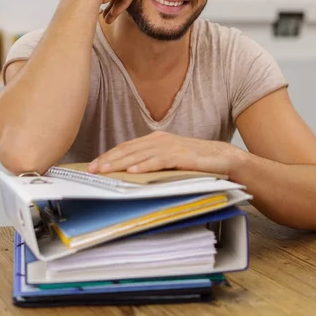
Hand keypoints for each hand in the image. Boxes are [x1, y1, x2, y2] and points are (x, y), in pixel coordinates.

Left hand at [87, 131, 243, 177]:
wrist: (224, 159)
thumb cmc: (196, 162)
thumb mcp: (170, 161)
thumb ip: (152, 162)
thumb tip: (129, 175)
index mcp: (155, 140)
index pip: (126, 147)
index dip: (109, 156)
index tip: (93, 166)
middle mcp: (160, 140)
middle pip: (129, 150)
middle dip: (108, 160)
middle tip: (92, 170)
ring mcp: (171, 146)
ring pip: (139, 155)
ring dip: (120, 163)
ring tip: (105, 171)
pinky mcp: (181, 155)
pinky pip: (159, 161)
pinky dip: (144, 165)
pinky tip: (132, 171)